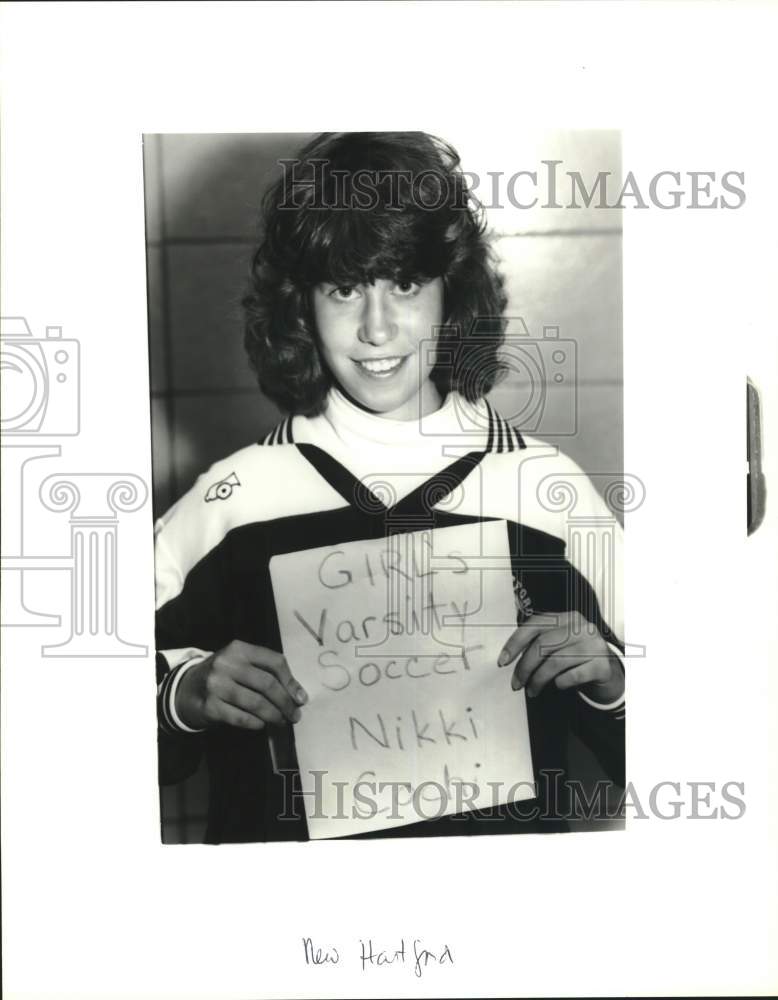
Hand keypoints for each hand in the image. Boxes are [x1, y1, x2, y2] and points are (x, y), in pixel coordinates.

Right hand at [175, 640, 307, 730]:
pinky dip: (256, 723)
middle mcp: (227, 663)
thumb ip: (267, 673)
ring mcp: (216, 685)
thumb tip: (298, 695)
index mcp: (239, 648)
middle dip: (286, 703)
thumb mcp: (241, 664)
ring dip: (274, 715)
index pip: (274, 661)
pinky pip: (241, 718)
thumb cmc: (224, 676)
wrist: (187, 689)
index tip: (301, 698)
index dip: (291, 681)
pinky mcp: (210, 706)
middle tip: (295, 715)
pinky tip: (261, 724)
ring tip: (282, 721)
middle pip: (267, 684)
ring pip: (256, 703)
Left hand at [498, 611, 623, 702]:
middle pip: (543, 644)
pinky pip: (573, 675)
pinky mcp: (602, 664)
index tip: (503, 661)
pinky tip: (558, 685)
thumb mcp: (559, 645)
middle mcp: (581, 627)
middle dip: (525, 667)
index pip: (535, 625)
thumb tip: (509, 658)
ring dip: (538, 680)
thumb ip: (538, 644)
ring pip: (555, 661)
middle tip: (517, 683)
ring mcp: (593, 644)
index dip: (515, 643)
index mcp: (566, 618)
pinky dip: (561, 683)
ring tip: (532, 690)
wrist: (606, 671)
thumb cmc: (576, 657)